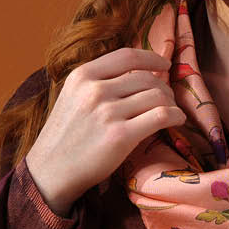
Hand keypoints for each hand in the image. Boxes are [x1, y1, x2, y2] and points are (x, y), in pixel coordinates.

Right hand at [24, 47, 187, 213]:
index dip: (152, 58)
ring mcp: (107, 112)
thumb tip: (138, 74)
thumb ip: (98, 83)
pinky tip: (177, 120)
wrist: (51, 171)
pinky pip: (161, 116)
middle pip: (146, 78)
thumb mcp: (72, 97)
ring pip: (157, 96)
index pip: (127, 56)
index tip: (164, 65)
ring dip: (171, 103)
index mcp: (82, 76)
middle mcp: (95, 90)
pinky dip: (175, 116)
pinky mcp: (120, 136)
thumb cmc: (65, 137)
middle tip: (167, 100)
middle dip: (163, 88)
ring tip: (171, 112)